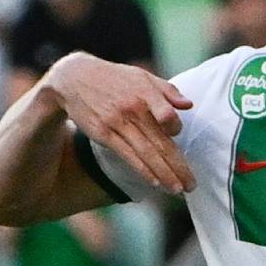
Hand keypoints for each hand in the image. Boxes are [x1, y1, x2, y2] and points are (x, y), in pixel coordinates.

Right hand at [43, 52, 194, 193]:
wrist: (73, 77)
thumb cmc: (115, 79)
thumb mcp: (142, 76)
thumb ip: (167, 90)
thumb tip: (189, 105)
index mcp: (146, 92)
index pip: (169, 117)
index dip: (177, 129)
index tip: (180, 138)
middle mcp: (133, 108)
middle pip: (161, 142)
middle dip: (178, 166)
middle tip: (192, 186)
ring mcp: (117, 122)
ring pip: (146, 152)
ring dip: (163, 174)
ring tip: (177, 189)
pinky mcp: (103, 133)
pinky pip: (126, 155)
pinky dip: (142, 169)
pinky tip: (154, 182)